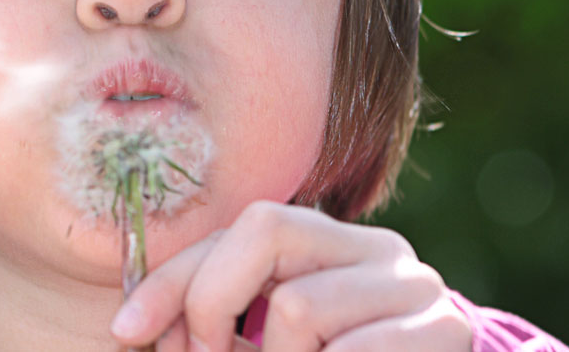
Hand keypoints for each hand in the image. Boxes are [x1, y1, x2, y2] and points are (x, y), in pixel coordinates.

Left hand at [109, 200, 472, 351]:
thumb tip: (132, 330)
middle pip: (265, 229)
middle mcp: (374, 247)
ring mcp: (415, 286)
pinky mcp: (443, 331)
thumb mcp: (262, 348)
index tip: (126, 332)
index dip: (172, 279)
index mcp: (329, 242)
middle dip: (213, 305)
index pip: (239, 228)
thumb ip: (215, 326)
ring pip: (296, 308)